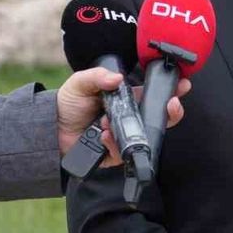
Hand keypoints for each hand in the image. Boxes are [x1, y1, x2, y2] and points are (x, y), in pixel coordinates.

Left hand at [55, 69, 190, 159]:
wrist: (49, 129)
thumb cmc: (68, 103)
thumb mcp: (81, 82)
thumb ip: (98, 76)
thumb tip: (117, 79)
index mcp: (126, 99)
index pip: (153, 95)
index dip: (170, 91)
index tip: (183, 85)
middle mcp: (128, 119)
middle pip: (159, 118)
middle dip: (171, 112)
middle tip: (171, 105)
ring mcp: (122, 137)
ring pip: (144, 138)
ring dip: (134, 128)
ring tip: (108, 120)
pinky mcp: (113, 155)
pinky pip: (122, 153)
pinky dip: (113, 144)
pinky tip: (101, 135)